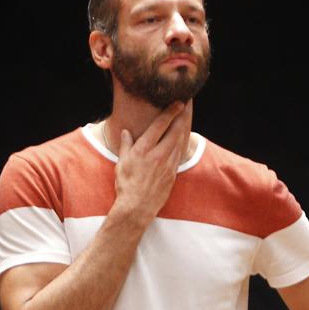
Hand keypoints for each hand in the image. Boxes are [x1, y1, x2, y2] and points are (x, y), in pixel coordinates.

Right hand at [111, 101, 190, 223]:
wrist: (137, 206)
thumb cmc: (126, 184)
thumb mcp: (121, 162)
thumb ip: (126, 145)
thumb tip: (126, 132)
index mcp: (144, 150)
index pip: (160, 126)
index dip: (170, 112)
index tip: (178, 103)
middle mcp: (158, 155)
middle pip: (175, 131)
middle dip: (182, 117)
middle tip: (187, 106)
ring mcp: (168, 164)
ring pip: (180, 142)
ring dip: (184, 128)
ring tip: (186, 118)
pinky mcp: (173, 173)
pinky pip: (180, 154)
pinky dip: (183, 143)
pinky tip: (184, 138)